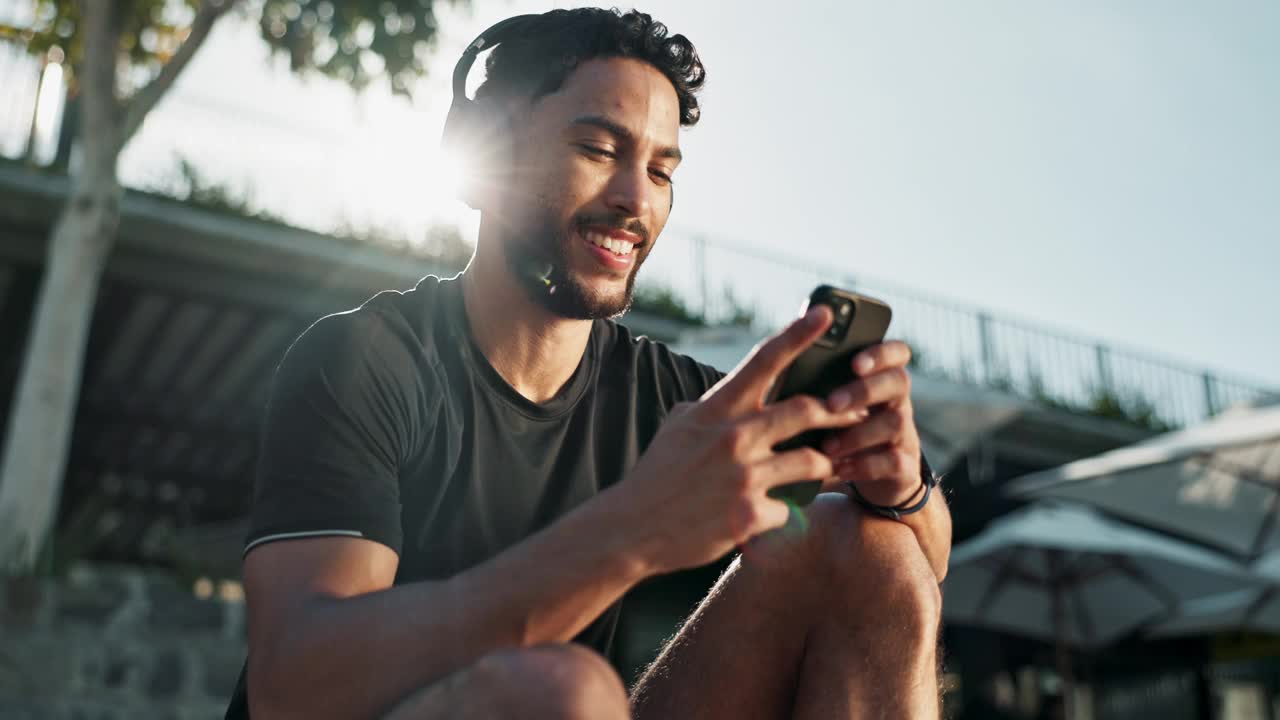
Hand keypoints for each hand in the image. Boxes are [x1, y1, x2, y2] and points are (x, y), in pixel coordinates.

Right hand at [614, 306, 868, 575]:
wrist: (633, 527)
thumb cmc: (658, 474)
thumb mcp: (679, 425)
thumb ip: (713, 407)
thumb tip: (733, 390)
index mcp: (718, 409)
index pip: (764, 361)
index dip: (798, 334)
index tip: (825, 314)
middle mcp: (735, 437)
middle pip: (807, 410)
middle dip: (840, 412)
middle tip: (858, 414)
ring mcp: (744, 476)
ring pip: (812, 461)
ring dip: (825, 465)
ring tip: (828, 468)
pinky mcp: (750, 515)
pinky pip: (790, 508)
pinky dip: (786, 511)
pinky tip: (772, 513)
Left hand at [816, 341, 923, 507]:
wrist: (859, 481)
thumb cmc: (833, 433)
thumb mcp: (828, 408)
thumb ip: (819, 388)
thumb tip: (781, 373)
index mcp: (879, 380)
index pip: (897, 353)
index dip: (881, 353)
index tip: (855, 364)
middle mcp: (897, 403)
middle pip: (899, 381)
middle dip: (864, 391)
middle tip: (832, 403)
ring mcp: (905, 434)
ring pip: (896, 422)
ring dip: (859, 433)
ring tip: (827, 446)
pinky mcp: (906, 467)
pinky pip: (895, 461)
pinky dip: (865, 465)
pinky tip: (841, 468)